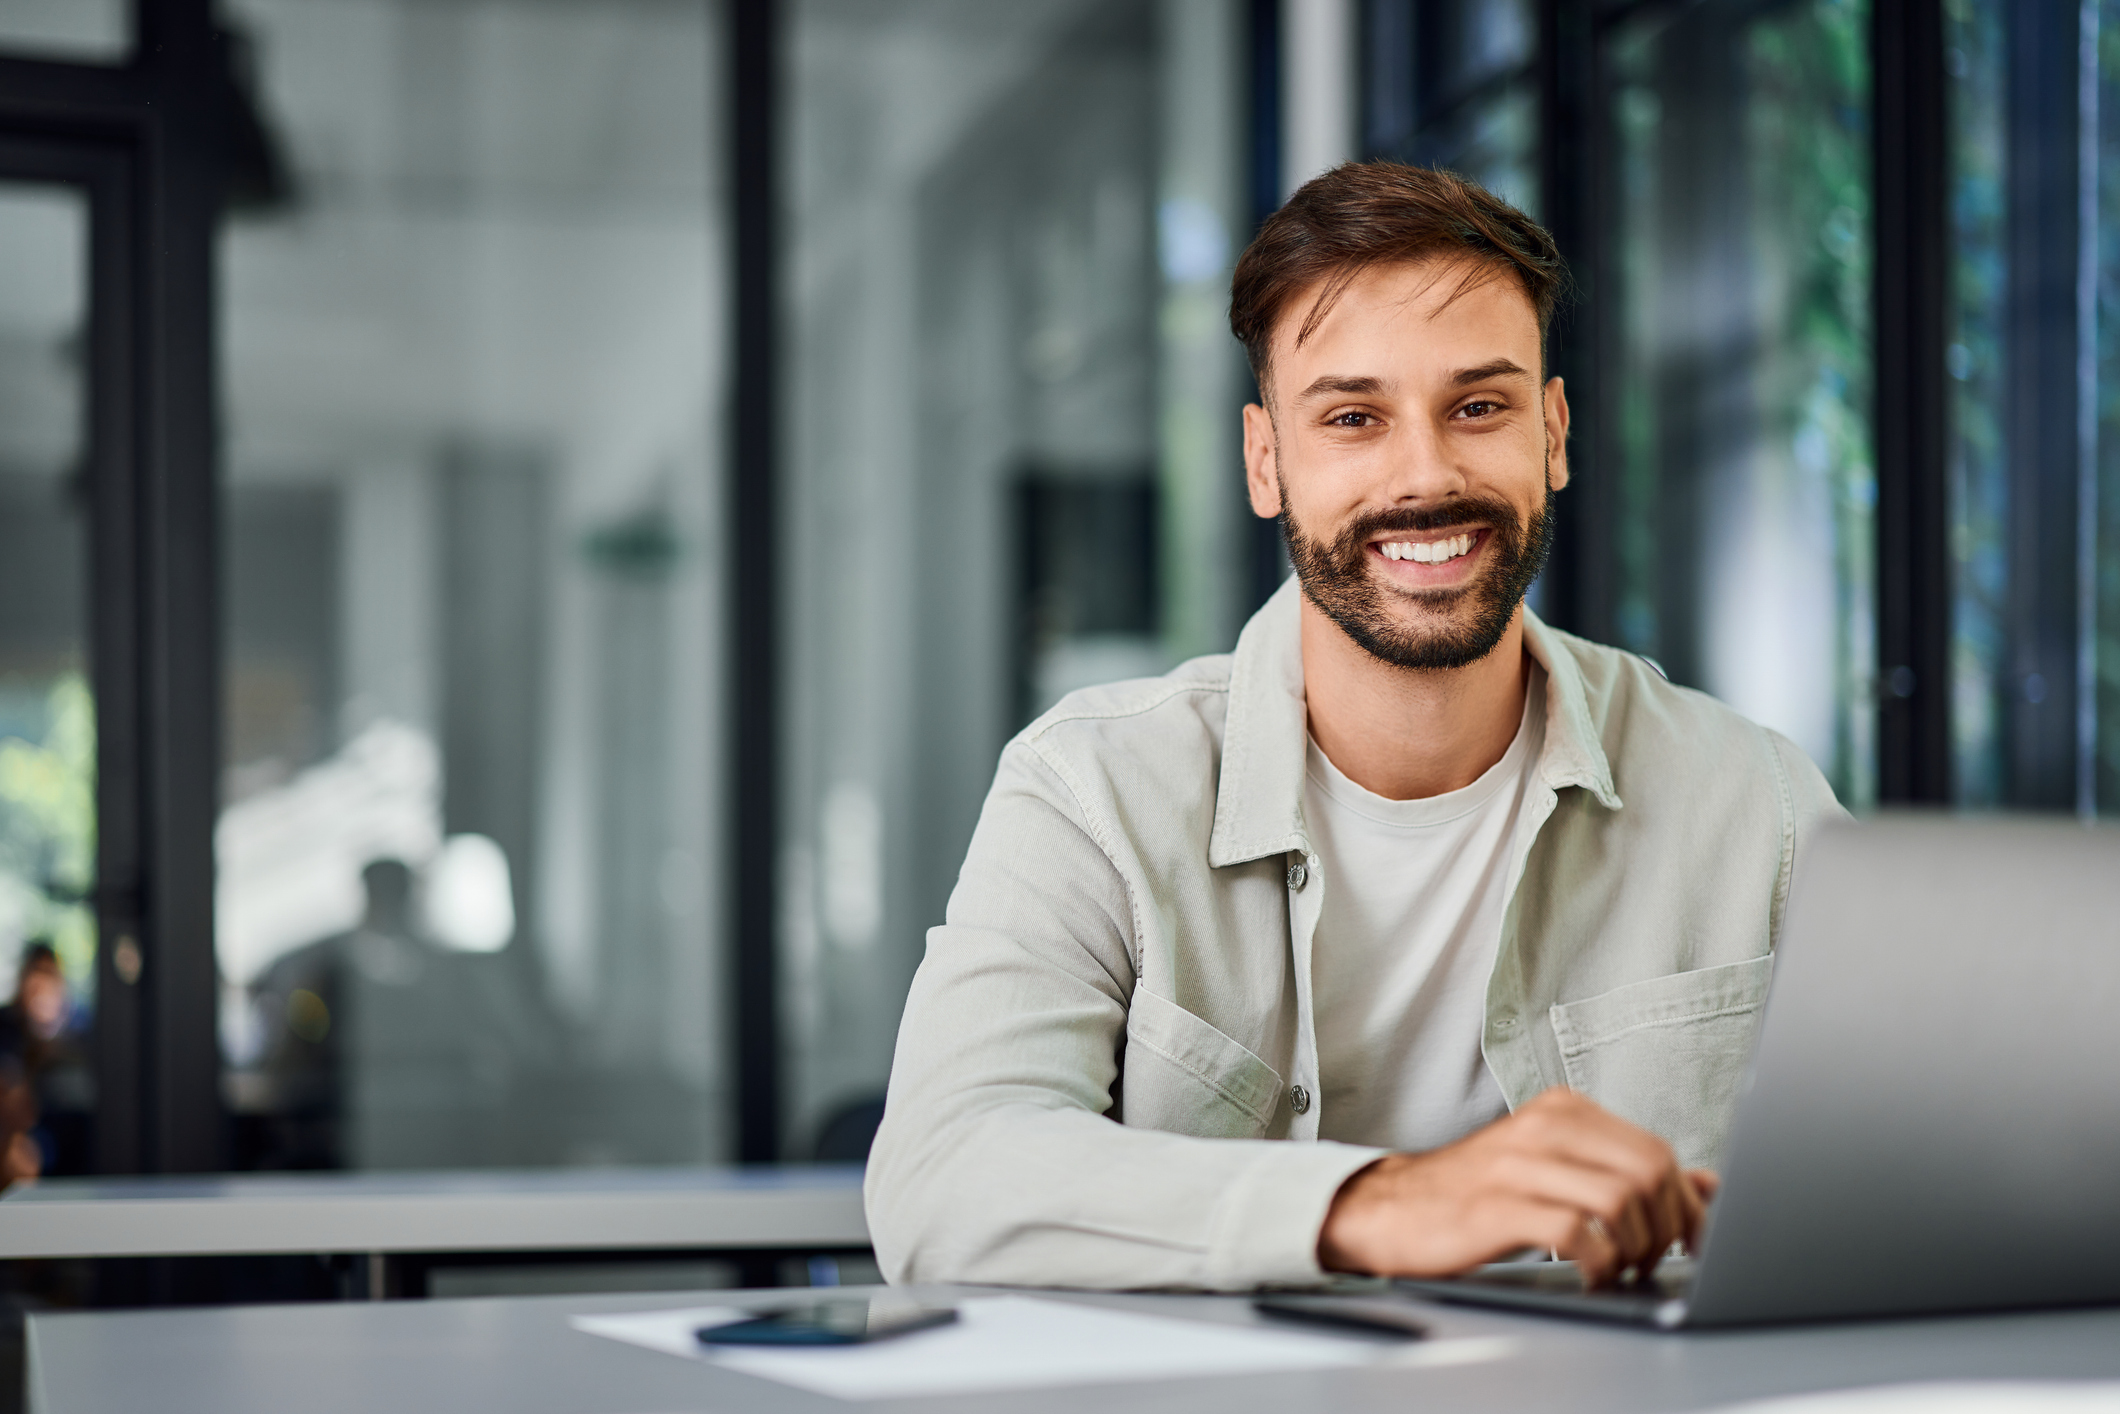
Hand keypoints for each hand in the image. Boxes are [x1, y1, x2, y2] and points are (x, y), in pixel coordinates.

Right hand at [1317, 1088, 1714, 1286]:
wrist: (1391, 1207)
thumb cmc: (1479, 1192)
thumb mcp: (1556, 1166)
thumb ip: (1627, 1169)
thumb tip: (1710, 1185)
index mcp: (1563, 1109)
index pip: (1657, 1151)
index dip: (1686, 1204)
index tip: (1692, 1239)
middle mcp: (1544, 1126)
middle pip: (1648, 1172)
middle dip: (1667, 1227)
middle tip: (1655, 1259)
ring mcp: (1519, 1164)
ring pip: (1620, 1200)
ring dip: (1636, 1249)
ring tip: (1622, 1268)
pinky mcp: (1497, 1207)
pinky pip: (1576, 1234)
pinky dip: (1599, 1264)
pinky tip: (1590, 1275)